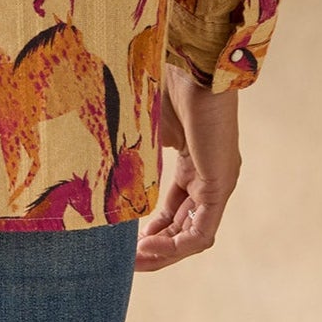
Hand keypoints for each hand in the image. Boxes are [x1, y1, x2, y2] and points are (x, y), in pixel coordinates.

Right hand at [134, 63, 241, 272]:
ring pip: (193, 235)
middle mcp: (208, 176)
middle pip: (184, 227)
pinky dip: (177, 246)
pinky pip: (201, 231)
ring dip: (164, 253)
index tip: (125, 240)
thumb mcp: (143, 123)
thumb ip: (132, 148)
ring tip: (134, 260)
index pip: (174, 207)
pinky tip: (149, 248)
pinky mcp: (220, 184)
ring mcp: (217, 182)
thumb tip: (100, 160)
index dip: (151, 227)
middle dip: (156, 248)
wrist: (190, 61)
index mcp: (193, 160)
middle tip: (126, 259)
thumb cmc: (166, 80)